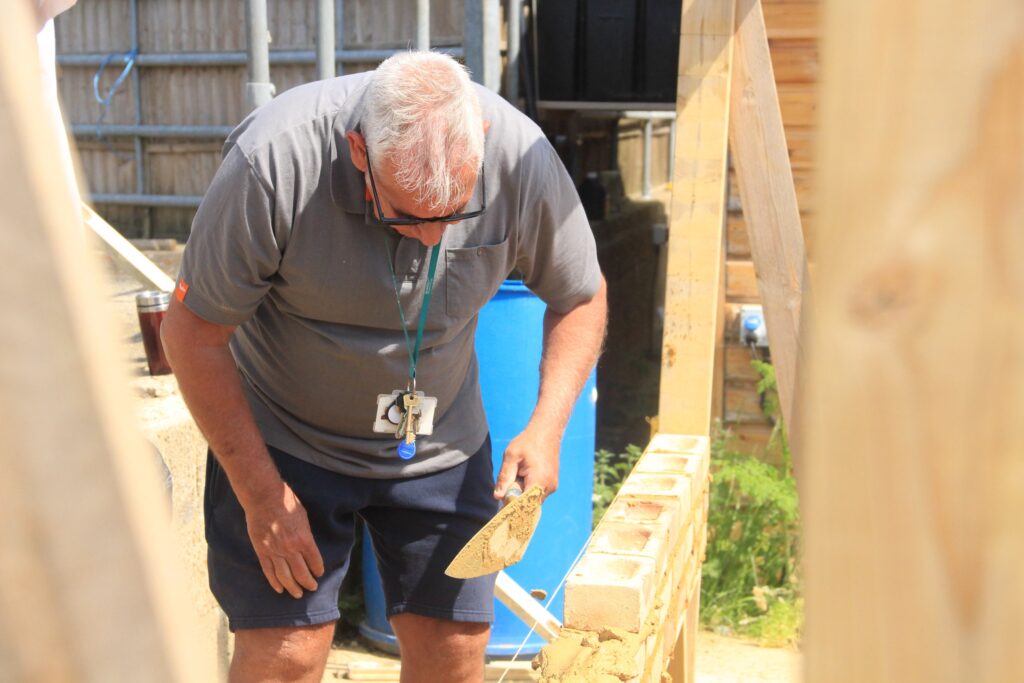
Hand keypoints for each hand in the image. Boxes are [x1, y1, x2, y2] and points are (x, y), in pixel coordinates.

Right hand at [243, 483, 324, 598]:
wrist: (264, 497)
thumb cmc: (286, 502)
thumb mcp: (303, 517)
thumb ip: (305, 534)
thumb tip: (308, 546)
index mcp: (304, 538)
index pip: (315, 561)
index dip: (318, 569)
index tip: (319, 573)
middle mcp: (290, 548)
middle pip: (301, 573)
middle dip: (308, 583)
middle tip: (312, 588)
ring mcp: (274, 551)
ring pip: (285, 576)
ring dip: (293, 587)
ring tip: (297, 594)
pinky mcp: (262, 551)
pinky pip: (269, 571)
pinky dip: (274, 582)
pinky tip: (279, 589)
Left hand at [493, 426, 560, 501]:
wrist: (547, 431)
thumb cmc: (528, 441)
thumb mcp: (511, 456)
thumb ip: (504, 477)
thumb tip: (498, 496)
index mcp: (538, 481)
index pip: (524, 505)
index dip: (511, 506)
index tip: (502, 501)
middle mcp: (548, 487)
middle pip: (528, 504)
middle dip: (517, 498)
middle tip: (510, 482)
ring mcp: (552, 486)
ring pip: (533, 500)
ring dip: (523, 493)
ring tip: (519, 474)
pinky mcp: (552, 484)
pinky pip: (537, 494)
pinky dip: (529, 489)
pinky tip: (525, 475)